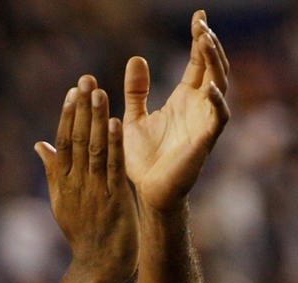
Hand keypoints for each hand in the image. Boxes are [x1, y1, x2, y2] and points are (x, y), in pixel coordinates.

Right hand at [35, 76, 139, 282]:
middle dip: (81, 110)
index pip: (63, 144)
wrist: (98, 267)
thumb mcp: (62, 203)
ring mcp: (94, 193)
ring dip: (96, 120)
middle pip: (77, 142)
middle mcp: (75, 186)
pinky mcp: (114, 200)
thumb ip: (52, 172)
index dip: (68, 116)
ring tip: (99, 92)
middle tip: (86, 79)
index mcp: (62, 185)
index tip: (73, 91)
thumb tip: (39, 145)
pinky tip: (116, 123)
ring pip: (94, 150)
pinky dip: (114, 145)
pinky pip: (112, 168)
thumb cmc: (84, 236)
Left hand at [123, 10, 229, 211]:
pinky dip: (217, 102)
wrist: (147, 192)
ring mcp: (205, 121)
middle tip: (201, 23)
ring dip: (215, 63)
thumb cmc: (143, 159)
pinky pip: (218, 117)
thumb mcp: (134, 118)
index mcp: (184, 98)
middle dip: (209, 44)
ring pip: (220, 84)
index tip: (198, 15)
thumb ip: (136, 91)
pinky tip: (210, 88)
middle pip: (213, 66)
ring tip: (205, 42)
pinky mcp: (206, 140)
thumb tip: (137, 57)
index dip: (200, 39)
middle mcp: (199, 105)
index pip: (198, 61)